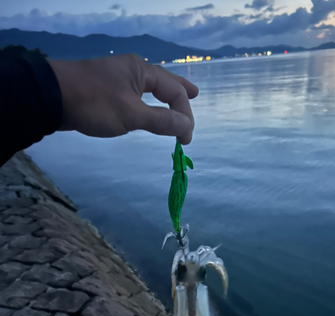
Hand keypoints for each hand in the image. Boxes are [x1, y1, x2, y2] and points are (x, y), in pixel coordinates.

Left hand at [48, 54, 198, 144]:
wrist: (52, 98)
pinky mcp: (106, 89)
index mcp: (141, 70)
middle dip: (180, 92)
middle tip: (196, 95)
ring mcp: (117, 78)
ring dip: (164, 97)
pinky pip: (135, 95)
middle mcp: (132, 70)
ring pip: (148, 88)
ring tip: (175, 102)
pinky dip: (147, 102)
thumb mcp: (131, 115)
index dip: (184, 114)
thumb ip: (161, 121)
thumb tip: (187, 126)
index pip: (174, 91)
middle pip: (163, 82)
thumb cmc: (95, 103)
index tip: (185, 139)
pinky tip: (146, 108)